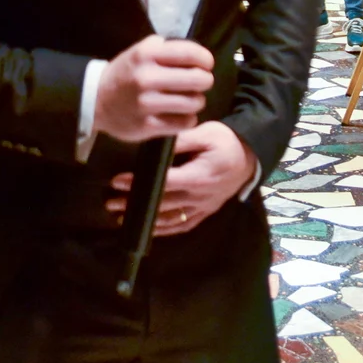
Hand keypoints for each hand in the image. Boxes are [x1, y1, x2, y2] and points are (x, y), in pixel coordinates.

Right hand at [94, 35, 215, 142]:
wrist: (95, 100)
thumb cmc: (125, 73)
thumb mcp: (139, 51)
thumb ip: (165, 48)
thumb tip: (195, 53)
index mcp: (147, 54)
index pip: (190, 53)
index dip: (205, 59)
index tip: (206, 64)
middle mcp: (147, 77)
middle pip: (198, 79)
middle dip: (205, 80)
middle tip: (201, 82)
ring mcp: (147, 103)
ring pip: (194, 102)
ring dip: (197, 101)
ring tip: (190, 99)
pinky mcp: (147, 125)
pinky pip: (184, 122)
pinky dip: (188, 118)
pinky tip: (182, 114)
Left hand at [106, 121, 255, 236]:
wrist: (251, 156)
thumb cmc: (227, 141)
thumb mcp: (206, 133)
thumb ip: (181, 140)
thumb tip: (157, 142)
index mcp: (198, 177)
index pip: (163, 183)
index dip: (139, 184)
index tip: (118, 182)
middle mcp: (199, 197)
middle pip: (162, 204)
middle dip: (135, 204)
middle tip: (111, 203)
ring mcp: (203, 207)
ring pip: (171, 218)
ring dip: (145, 220)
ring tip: (121, 218)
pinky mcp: (206, 212)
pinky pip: (184, 224)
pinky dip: (165, 229)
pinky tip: (150, 229)